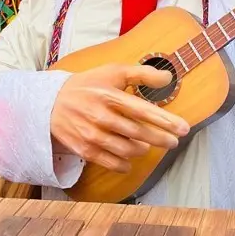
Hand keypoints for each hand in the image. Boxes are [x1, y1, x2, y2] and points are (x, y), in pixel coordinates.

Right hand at [51, 64, 190, 173]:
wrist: (51, 102)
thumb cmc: (88, 85)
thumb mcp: (113, 72)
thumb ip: (142, 73)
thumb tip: (168, 78)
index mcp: (110, 96)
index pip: (143, 111)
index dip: (166, 121)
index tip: (183, 128)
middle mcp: (101, 117)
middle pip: (139, 134)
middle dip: (161, 139)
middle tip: (173, 141)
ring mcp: (92, 135)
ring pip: (127, 150)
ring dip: (143, 150)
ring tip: (147, 146)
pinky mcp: (85, 150)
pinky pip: (112, 163)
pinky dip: (125, 164)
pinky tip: (130, 159)